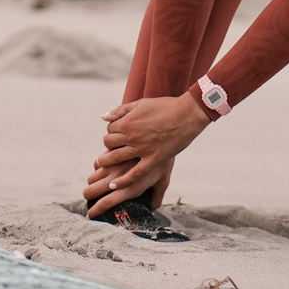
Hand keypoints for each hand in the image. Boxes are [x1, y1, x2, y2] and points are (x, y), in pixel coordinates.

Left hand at [83, 94, 210, 218]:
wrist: (187, 114)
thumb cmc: (165, 107)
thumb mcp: (140, 103)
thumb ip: (121, 110)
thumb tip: (104, 116)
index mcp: (128, 121)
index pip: (110, 129)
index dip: (112, 131)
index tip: (117, 134)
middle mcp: (132, 136)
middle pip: (109, 143)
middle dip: (108, 146)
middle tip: (109, 149)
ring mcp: (142, 149)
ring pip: (115, 158)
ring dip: (105, 162)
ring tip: (101, 165)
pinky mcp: (153, 159)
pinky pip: (134, 173)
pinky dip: (122, 181)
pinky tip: (113, 185)